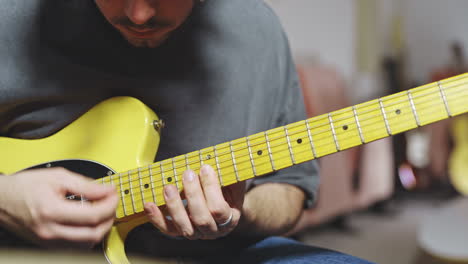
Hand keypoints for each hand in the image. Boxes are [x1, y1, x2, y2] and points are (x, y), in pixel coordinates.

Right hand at [0, 168, 117, 247]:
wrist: (1, 200)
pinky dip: (88, 236)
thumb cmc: (25, 187)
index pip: (93, 215)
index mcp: (51, 211)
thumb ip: (86, 185)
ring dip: (101, 229)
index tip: (114, 194)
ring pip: (87, 244)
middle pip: (93, 234)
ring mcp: (48, 242)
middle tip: (112, 204)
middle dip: (109, 218)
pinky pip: (76, 247)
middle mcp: (50, 231)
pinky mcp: (48, 246)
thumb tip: (107, 190)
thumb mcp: (57, 177)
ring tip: (103, 213)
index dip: (110, 204)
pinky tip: (90, 223)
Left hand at [144, 164, 244, 239]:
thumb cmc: (229, 193)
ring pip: (184, 227)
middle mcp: (213, 231)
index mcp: (230, 219)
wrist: (224, 211)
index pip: (219, 209)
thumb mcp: (235, 184)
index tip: (205, 168)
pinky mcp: (180, 232)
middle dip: (193, 194)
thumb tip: (228, 155)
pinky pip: (167, 229)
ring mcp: (196, 234)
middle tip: (187, 173)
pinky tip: (149, 204)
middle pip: (201, 219)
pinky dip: (156, 217)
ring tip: (168, 187)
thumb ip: (232, 174)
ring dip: (174, 205)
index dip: (211, 188)